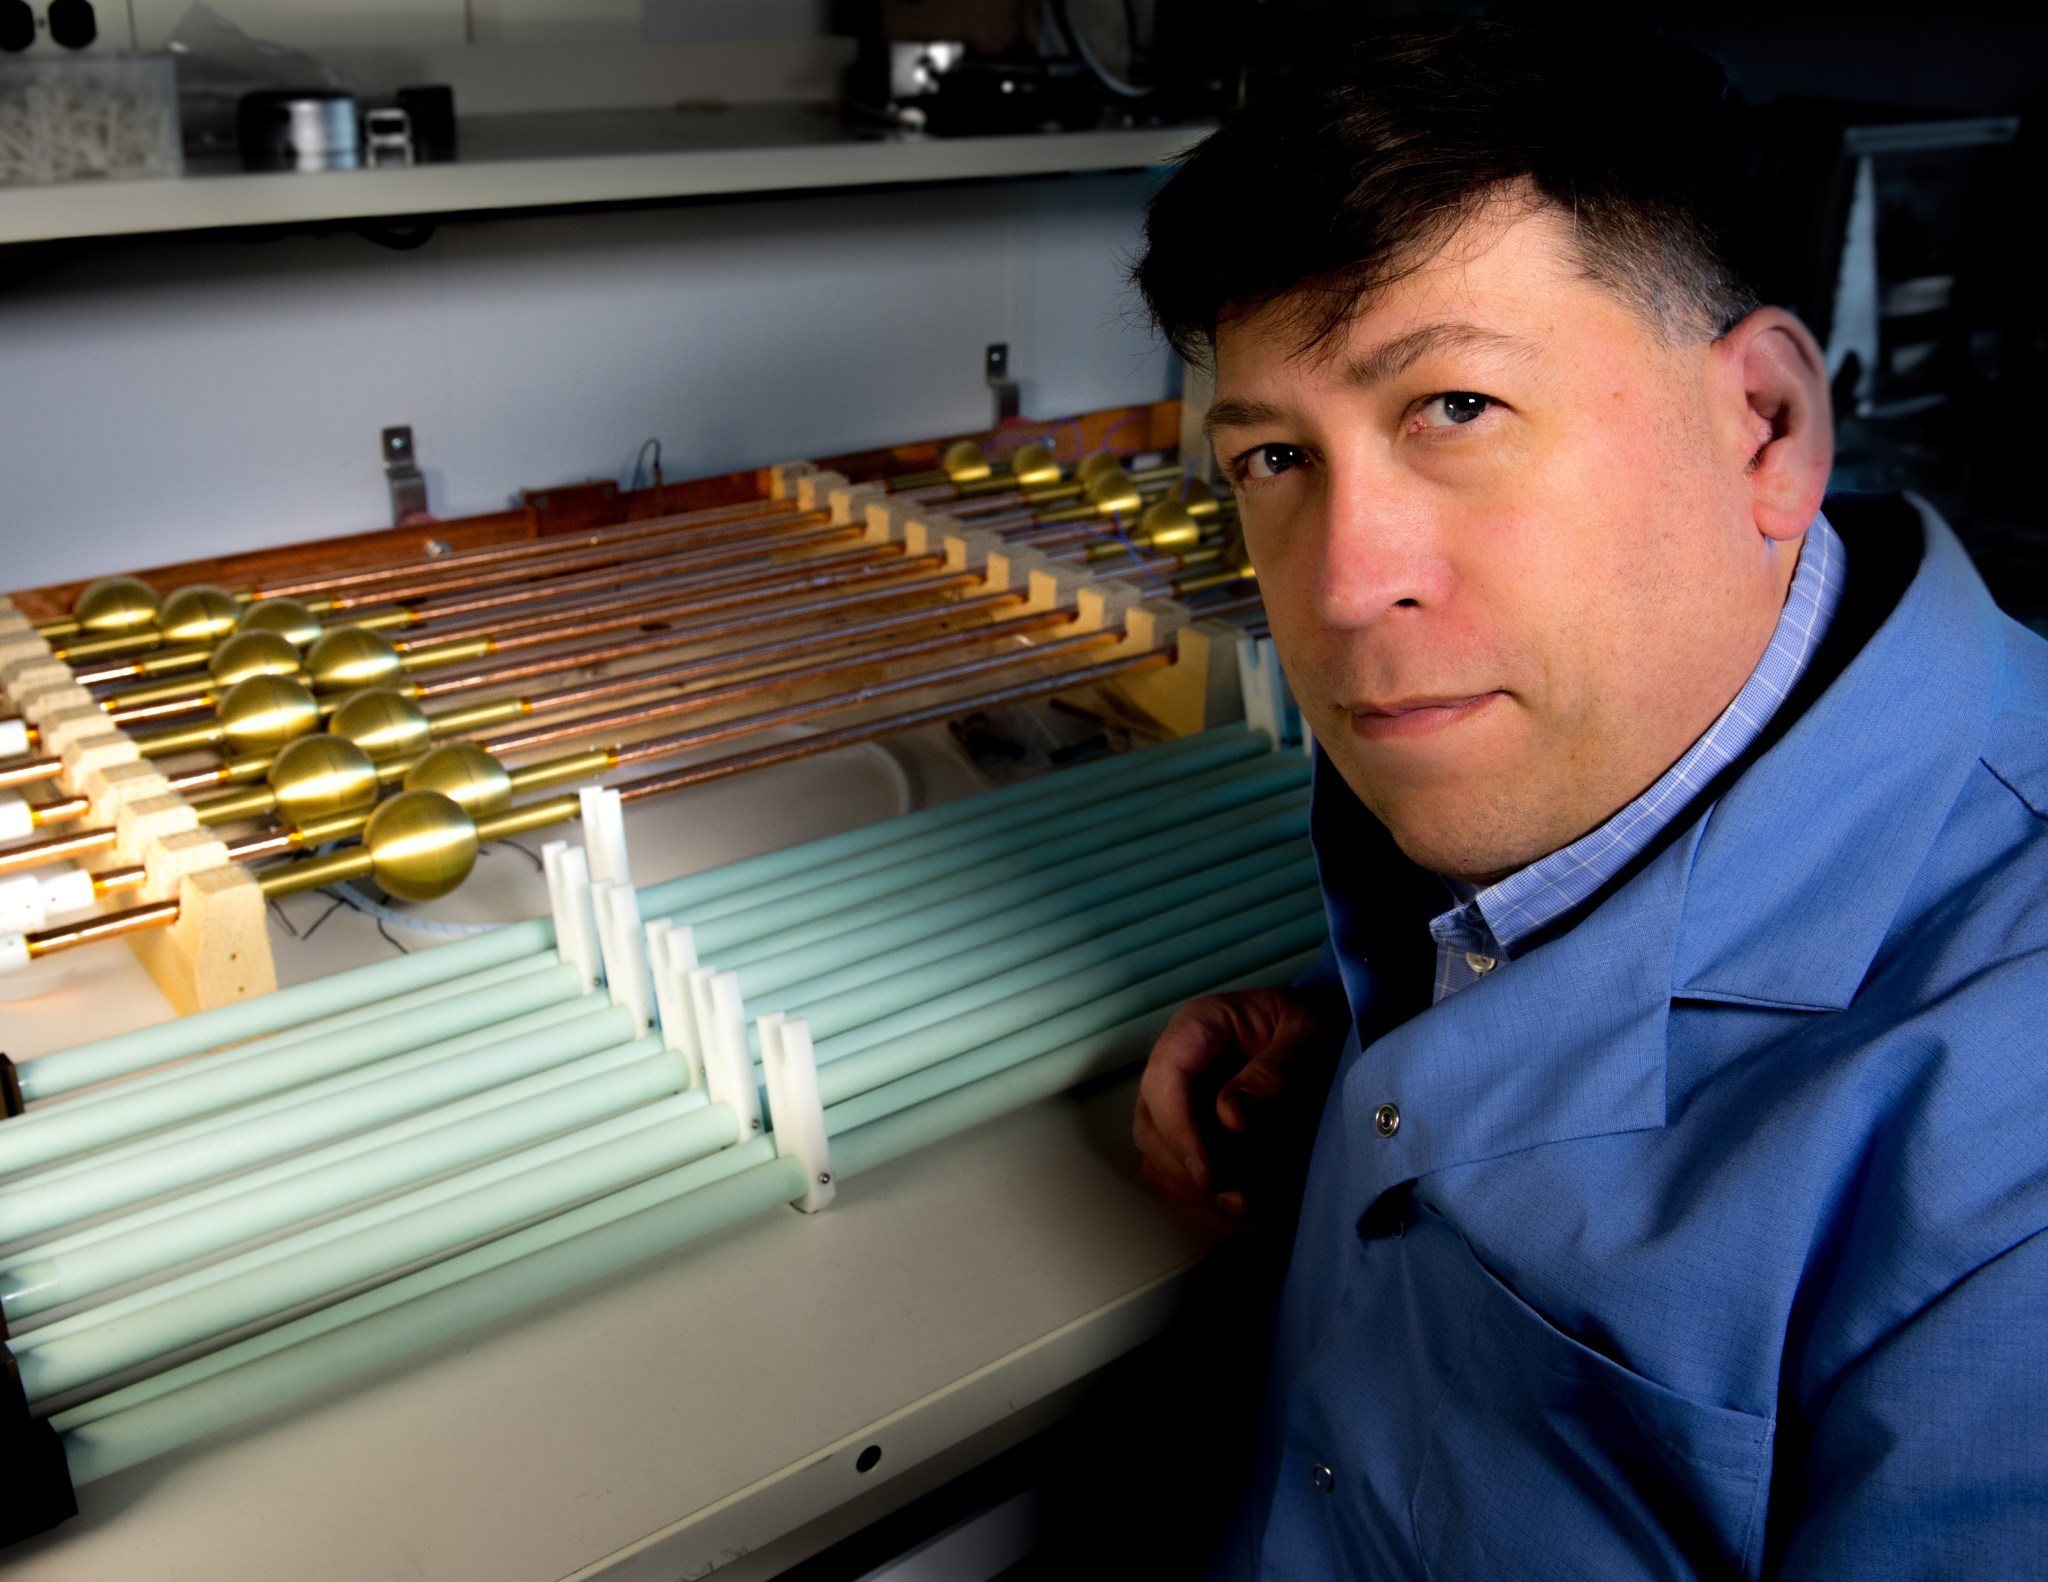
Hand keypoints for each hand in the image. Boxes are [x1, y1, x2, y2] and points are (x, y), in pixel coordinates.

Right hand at [1132, 985, 1346, 1218]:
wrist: (1324, 1037)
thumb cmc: (1315, 1029)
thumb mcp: (1308, 1036)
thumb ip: (1274, 1072)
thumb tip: (1231, 1119)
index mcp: (1200, 1026)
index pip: (1165, 1077)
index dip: (1179, 1128)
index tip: (1209, 1172)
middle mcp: (1178, 1060)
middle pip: (1151, 1120)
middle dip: (1187, 1166)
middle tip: (1234, 1195)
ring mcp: (1179, 1095)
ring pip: (1155, 1149)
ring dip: (1191, 1185)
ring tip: (1241, 1201)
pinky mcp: (1189, 1125)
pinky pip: (1172, 1165)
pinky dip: (1197, 1190)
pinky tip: (1234, 1198)